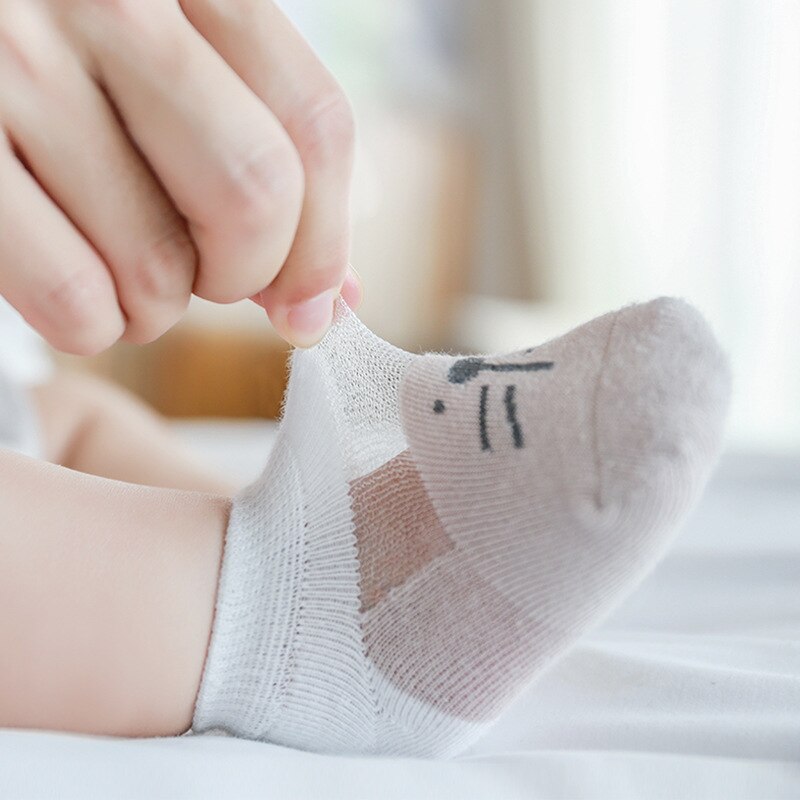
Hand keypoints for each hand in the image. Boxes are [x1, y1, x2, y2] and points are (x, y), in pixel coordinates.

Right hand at [0, 0, 359, 353]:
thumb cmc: (72, 74)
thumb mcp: (176, 80)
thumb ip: (260, 166)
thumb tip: (337, 298)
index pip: (316, 124)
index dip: (325, 244)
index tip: (309, 307)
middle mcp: (110, 3)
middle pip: (256, 190)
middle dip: (245, 276)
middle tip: (208, 280)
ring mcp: (17, 63)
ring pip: (160, 263)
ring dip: (156, 310)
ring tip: (122, 276)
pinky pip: (73, 296)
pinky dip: (90, 327)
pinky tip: (76, 295)